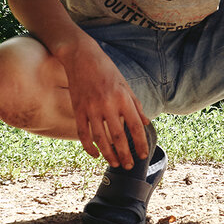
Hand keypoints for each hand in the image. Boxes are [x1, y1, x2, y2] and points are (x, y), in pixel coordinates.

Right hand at [59, 38, 149, 167]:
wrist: (81, 56)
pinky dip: (88, 147)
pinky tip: (95, 155)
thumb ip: (135, 105)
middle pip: (118, 137)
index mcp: (123, 98)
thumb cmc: (106, 69)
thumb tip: (146, 123)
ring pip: (100, 139)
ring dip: (108, 154)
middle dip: (125, 154)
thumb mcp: (125, 84)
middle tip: (129, 166)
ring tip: (115, 164)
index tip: (143, 155)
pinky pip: (83, 133)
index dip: (140, 143)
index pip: (135, 126)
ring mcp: (91, 108)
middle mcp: (108, 104)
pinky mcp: (78, 109)